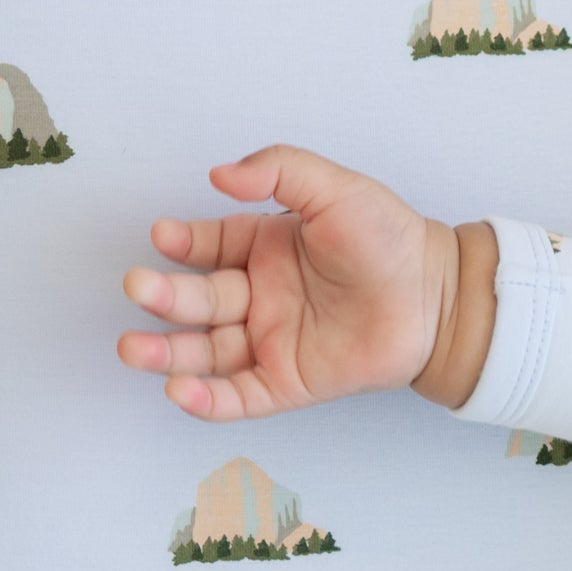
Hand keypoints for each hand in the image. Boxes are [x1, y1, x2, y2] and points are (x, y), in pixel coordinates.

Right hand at [117, 145, 477, 419]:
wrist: (439, 296)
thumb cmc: (391, 240)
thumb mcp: (335, 189)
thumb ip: (280, 171)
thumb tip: (220, 174)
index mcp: (262, 249)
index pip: (205, 246)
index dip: (182, 243)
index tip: (163, 236)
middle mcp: (259, 295)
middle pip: (197, 299)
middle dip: (162, 297)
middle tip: (138, 287)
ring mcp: (271, 340)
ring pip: (205, 351)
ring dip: (166, 353)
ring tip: (132, 349)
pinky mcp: (289, 380)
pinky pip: (239, 395)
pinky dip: (207, 398)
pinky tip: (180, 391)